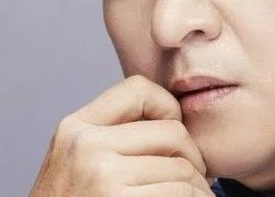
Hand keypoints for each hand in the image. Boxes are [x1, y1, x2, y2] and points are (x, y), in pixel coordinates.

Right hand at [29, 75, 214, 195]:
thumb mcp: (75, 161)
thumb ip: (112, 136)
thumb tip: (175, 119)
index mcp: (76, 128)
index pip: (138, 88)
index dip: (169, 106)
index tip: (175, 134)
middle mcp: (86, 146)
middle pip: (172, 132)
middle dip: (194, 157)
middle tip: (197, 177)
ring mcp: (102, 176)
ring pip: (183, 170)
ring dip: (199, 187)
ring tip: (196, 196)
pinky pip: (180, 194)